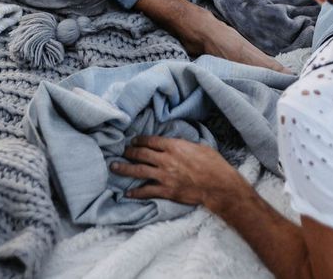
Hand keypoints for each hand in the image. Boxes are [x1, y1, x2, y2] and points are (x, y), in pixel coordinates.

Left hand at [111, 136, 240, 207]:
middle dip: (130, 152)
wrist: (217, 185)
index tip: (134, 140)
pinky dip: (136, 192)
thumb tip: (178, 143)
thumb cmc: (213, 163)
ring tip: (114, 167)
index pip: (151, 141)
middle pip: (142, 154)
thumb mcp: (200, 146)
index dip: (140, 140)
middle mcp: (166, 160)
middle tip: (122, 151)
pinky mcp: (166, 191)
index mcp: (174, 146)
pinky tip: (127, 193)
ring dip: (125, 168)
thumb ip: (185, 144)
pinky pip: (146, 191)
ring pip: (139, 171)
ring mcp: (164, 176)